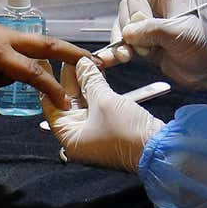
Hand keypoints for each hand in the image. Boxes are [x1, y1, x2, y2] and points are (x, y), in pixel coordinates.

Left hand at [0, 7, 88, 116]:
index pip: (32, 70)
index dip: (50, 87)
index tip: (65, 101)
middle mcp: (1, 36)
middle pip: (44, 43)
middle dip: (69, 52)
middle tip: (91, 61)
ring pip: (22, 53)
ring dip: (15, 75)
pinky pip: (7, 52)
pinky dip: (3, 69)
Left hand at [45, 58, 165, 172]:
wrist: (159, 149)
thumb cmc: (127, 132)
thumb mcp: (105, 101)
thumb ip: (91, 81)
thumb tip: (82, 63)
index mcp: (70, 139)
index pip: (51, 107)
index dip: (49, 83)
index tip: (47, 65)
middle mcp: (80, 139)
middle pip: (69, 104)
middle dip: (70, 81)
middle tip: (70, 58)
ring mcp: (95, 136)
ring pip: (85, 105)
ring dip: (86, 84)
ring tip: (84, 62)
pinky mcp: (110, 131)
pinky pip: (98, 109)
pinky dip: (97, 92)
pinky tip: (98, 74)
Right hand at [100, 0, 206, 93]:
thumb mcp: (182, 34)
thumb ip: (153, 30)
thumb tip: (128, 33)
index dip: (135, 5)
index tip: (140, 24)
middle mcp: (157, 9)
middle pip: (126, 8)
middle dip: (126, 27)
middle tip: (138, 46)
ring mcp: (150, 28)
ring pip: (123, 28)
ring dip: (120, 42)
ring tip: (126, 57)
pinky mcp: (146, 47)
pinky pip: (125, 45)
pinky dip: (116, 52)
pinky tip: (109, 59)